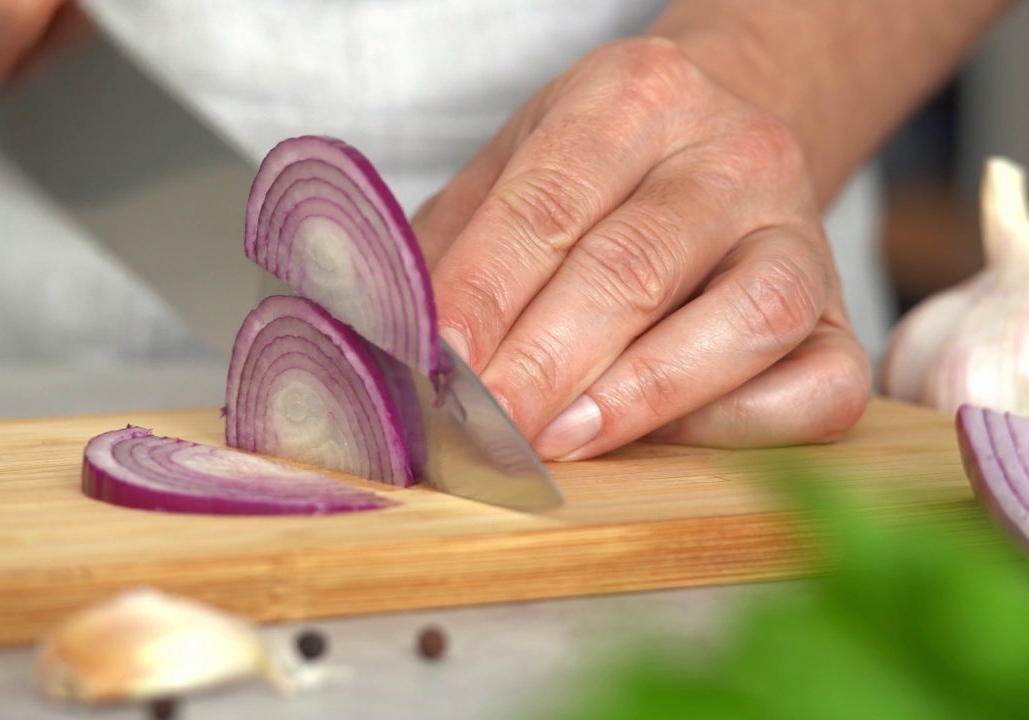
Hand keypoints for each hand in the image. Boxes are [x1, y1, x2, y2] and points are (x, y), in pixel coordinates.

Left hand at [412, 37, 871, 460]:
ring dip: (639, 397)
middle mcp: (733, 152)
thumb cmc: (596, 179)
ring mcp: (801, 232)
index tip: (435, 367)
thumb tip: (379, 341)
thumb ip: (449, 251)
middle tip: (481, 430)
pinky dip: (738, 429)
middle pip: (634, 266)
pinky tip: (662, 443)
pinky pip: (816, 387)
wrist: (718, 147)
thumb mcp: (510, 175)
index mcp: (632, 99)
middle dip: (544, 364)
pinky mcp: (843, 315)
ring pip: (746, 320)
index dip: (485, 295)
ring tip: (558, 442)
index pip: (547, 206)